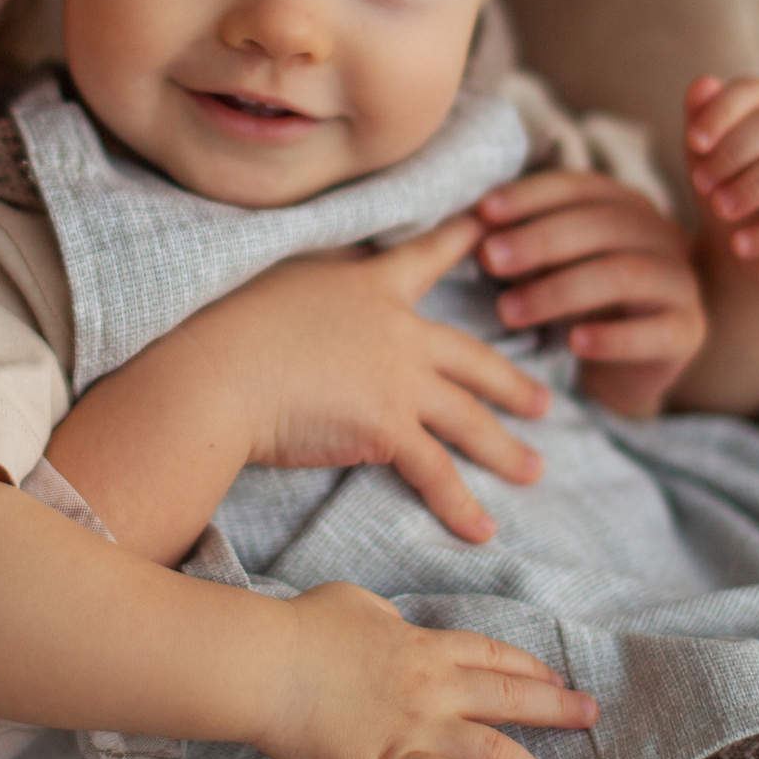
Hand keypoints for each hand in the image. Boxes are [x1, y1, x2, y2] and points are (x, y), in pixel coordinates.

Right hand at [150, 213, 552, 543]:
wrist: (216, 371)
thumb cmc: (224, 326)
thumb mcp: (277, 282)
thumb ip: (313, 286)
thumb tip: (312, 293)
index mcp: (368, 285)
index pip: (425, 256)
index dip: (461, 240)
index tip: (489, 227)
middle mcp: (397, 328)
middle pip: (471, 358)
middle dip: (511, 383)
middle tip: (542, 401)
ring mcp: (398, 378)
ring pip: (468, 418)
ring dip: (504, 449)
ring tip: (534, 470)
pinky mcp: (386, 426)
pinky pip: (436, 471)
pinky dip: (460, 505)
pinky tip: (482, 530)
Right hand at [257, 581, 594, 758]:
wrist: (268, 665)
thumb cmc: (300, 629)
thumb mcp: (352, 601)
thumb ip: (381, 614)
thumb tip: (390, 621)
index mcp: (423, 644)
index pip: (490, 655)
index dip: (527, 667)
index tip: (555, 676)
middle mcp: (433, 684)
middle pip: (509, 696)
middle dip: (557, 707)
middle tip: (591, 715)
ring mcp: (418, 725)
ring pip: (494, 749)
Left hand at [475, 170, 706, 419]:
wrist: (625, 369)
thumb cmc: (578, 305)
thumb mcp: (548, 267)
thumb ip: (522, 244)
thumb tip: (471, 229)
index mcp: (624, 205)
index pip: (578, 187)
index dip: (531, 196)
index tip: (483, 211)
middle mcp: (660, 233)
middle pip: (602, 225)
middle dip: (539, 239)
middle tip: (488, 260)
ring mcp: (680, 281)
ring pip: (624, 273)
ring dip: (560, 290)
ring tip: (509, 311)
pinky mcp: (688, 330)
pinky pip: (655, 330)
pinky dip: (613, 336)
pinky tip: (575, 344)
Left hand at [683, 77, 758, 284]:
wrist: (747, 249)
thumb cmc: (726, 189)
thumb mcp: (706, 157)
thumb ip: (700, 120)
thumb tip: (701, 84)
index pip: (753, 90)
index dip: (722, 112)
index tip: (694, 142)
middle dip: (733, 152)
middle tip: (701, 184)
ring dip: (752, 186)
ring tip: (719, 210)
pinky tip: (740, 246)